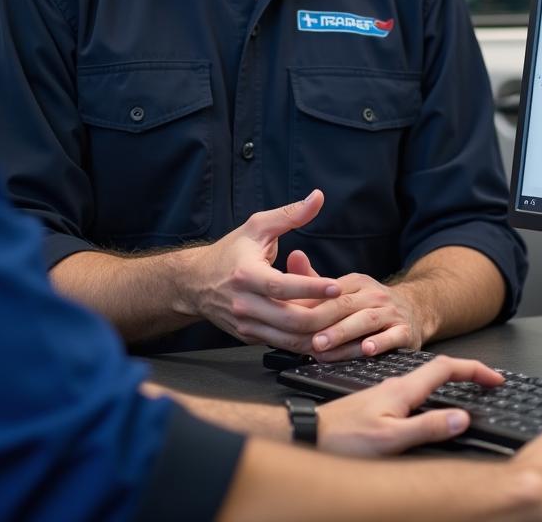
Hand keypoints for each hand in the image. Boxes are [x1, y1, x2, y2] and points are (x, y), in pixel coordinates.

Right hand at [174, 191, 341, 347]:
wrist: (195, 282)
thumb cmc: (230, 251)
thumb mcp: (257, 227)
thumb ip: (290, 214)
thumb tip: (318, 197)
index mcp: (246, 274)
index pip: (281, 286)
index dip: (311, 288)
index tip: (336, 287)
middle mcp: (244, 303)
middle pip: (289, 319)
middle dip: (322, 316)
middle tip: (346, 308)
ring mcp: (246, 324)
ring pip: (289, 339)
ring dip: (318, 333)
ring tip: (342, 322)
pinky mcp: (250, 337)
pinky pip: (283, 344)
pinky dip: (306, 341)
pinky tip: (325, 333)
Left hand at [286, 250, 425, 360]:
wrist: (415, 309)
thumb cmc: (368, 304)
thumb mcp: (346, 289)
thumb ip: (317, 280)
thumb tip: (293, 255)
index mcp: (356, 283)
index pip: (331, 294)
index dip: (309, 307)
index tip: (290, 320)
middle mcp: (374, 294)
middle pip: (346, 306)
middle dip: (323, 322)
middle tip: (304, 337)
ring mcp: (390, 312)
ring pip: (366, 321)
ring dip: (343, 334)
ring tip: (323, 346)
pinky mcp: (405, 330)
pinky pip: (393, 336)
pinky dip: (380, 343)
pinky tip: (366, 349)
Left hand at [317, 354, 502, 455]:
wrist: (309, 435)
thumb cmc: (343, 439)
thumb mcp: (389, 439)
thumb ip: (426, 427)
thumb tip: (461, 418)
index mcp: (402, 389)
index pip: (446, 368)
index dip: (474, 370)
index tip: (496, 378)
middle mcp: (395, 385)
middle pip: (438, 369)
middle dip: (467, 371)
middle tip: (489, 381)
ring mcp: (385, 392)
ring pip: (424, 377)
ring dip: (450, 378)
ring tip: (468, 385)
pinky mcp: (377, 402)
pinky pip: (413, 388)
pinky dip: (432, 389)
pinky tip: (430, 399)